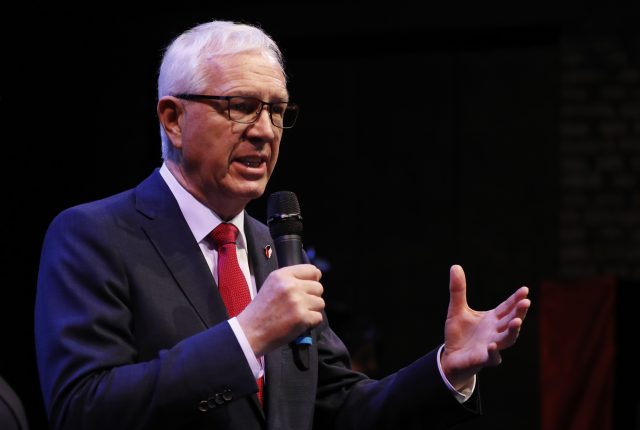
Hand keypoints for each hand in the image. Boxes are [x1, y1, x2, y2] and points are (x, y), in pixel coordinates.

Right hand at [236, 264, 323, 356]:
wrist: (251, 332)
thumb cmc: (261, 310)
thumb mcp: (272, 285)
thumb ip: (291, 279)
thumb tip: (314, 278)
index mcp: (282, 275)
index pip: (312, 270)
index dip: (313, 280)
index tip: (309, 287)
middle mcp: (291, 285)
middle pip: (319, 287)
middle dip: (312, 297)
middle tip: (300, 305)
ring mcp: (297, 302)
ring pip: (320, 303)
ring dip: (312, 310)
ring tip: (298, 314)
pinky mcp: (302, 317)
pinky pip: (318, 317)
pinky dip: (311, 322)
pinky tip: (298, 323)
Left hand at [440, 265, 529, 389]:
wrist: (451, 357)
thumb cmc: (459, 333)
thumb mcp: (456, 309)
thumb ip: (458, 290)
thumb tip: (455, 266)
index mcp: (492, 319)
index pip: (507, 307)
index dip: (516, 299)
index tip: (525, 289)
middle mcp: (495, 332)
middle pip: (511, 321)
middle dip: (519, 312)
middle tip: (526, 302)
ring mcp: (491, 346)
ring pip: (506, 340)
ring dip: (512, 331)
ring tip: (517, 322)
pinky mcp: (482, 359)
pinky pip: (491, 358)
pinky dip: (493, 353)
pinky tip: (493, 346)